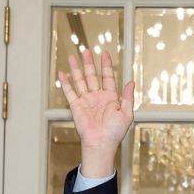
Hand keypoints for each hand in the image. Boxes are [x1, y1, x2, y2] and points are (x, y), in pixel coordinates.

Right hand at [57, 49, 134, 178]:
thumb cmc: (115, 132)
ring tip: (74, 56)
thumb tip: (131, 82)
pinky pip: (70, 92)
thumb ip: (129, 97)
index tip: (105, 54)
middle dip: (90, 63)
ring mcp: (86, 101)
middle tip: (87, 51)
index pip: (108, 78)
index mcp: (111, 98)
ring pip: (80, 81)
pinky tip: (62, 73)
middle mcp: (98, 97)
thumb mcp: (127, 113)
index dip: (106, 66)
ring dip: (77, 69)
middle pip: (92, 76)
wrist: (101, 143)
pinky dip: (65, 83)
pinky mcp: (76, 106)